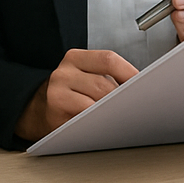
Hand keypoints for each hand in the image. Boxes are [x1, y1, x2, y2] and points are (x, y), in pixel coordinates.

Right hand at [14, 49, 139, 141]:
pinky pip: (83, 117)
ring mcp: (57, 92)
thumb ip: (107, 77)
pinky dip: (98, 122)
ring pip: (94, 102)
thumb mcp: (84, 77)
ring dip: (112, 111)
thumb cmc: (70, 94)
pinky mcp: (54, 112)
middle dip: (123, 98)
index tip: (146, 85)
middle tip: (136, 106)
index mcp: (76, 58)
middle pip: (103, 83)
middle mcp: (64, 72)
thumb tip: (140, 88)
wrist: (36, 110)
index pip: (109, 60)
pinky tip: (105, 124)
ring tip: (123, 116)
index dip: (130, 73)